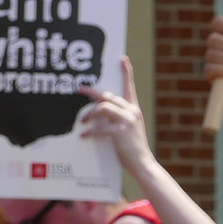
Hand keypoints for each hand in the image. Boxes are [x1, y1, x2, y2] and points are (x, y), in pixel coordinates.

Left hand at [78, 57, 151, 174]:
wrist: (142, 164)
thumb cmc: (131, 149)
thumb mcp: (126, 130)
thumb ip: (116, 119)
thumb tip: (99, 113)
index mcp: (133, 110)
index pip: (130, 86)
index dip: (126, 72)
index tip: (122, 59)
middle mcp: (132, 112)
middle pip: (108, 96)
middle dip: (92, 93)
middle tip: (79, 90)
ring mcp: (127, 120)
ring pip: (103, 108)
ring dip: (89, 114)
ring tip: (82, 121)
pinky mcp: (121, 131)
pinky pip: (100, 127)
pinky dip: (90, 132)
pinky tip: (84, 136)